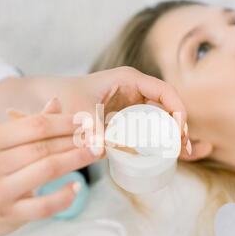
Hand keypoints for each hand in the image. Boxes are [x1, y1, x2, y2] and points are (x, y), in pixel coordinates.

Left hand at [0, 67, 190, 154]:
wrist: (48, 97)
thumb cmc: (65, 95)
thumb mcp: (80, 112)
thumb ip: (93, 129)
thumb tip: (104, 149)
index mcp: (130, 80)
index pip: (165, 92)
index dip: (178, 110)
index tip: (179, 132)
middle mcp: (135, 90)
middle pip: (168, 107)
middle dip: (180, 128)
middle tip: (185, 151)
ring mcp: (133, 104)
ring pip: (161, 119)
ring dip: (172, 136)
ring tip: (185, 155)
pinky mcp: (127, 118)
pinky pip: (149, 128)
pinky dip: (159, 140)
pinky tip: (169, 155)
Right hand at [0, 101, 101, 235]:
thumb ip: (27, 126)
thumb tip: (57, 102)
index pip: (33, 126)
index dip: (64, 122)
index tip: (86, 120)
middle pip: (43, 147)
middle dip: (75, 140)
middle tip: (99, 137)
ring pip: (46, 171)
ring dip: (76, 160)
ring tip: (96, 153)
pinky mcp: (8, 216)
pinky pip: (44, 206)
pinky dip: (63, 196)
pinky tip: (77, 187)